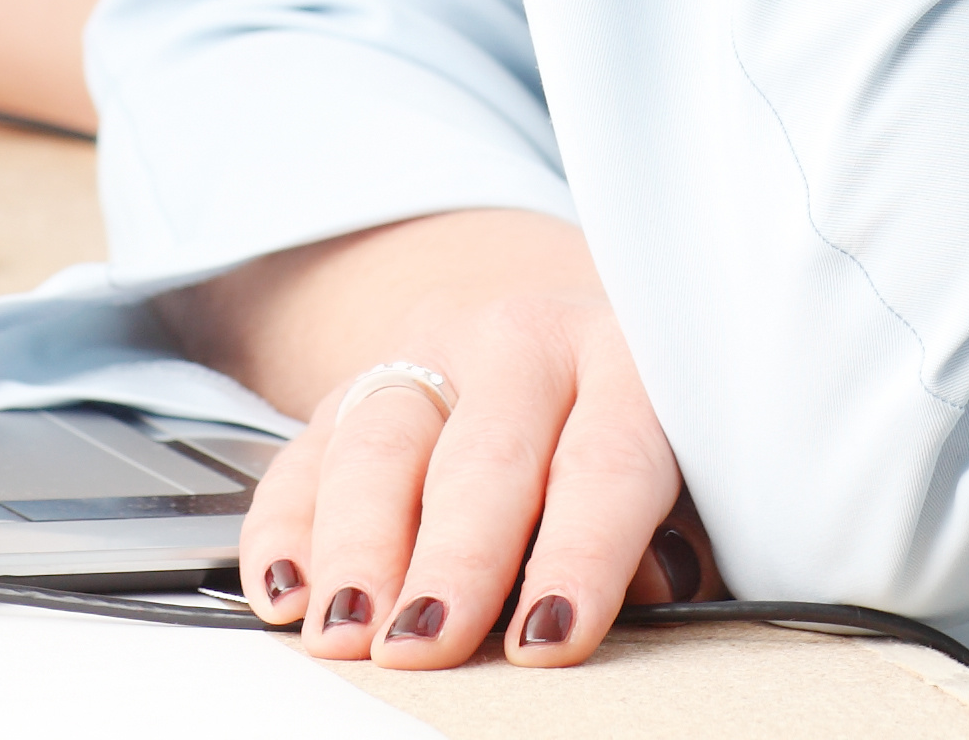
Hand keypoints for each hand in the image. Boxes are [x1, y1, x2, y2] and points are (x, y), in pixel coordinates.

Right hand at [219, 229, 697, 671]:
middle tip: (427, 642)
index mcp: (622, 358)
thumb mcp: (685, 467)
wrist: (558, 326)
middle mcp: (519, 344)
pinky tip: (283, 594)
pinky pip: (303, 456)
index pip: (603, 463)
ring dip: (355, 548)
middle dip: (451, 560)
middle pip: (479, 456)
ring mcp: (424, 358)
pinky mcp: (349, 389)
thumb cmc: (634, 426)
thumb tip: (650, 596)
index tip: (549, 639)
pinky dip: (283, 530)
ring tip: (346, 633)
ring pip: (377, 444)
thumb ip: (671, 535)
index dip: (577, 558)